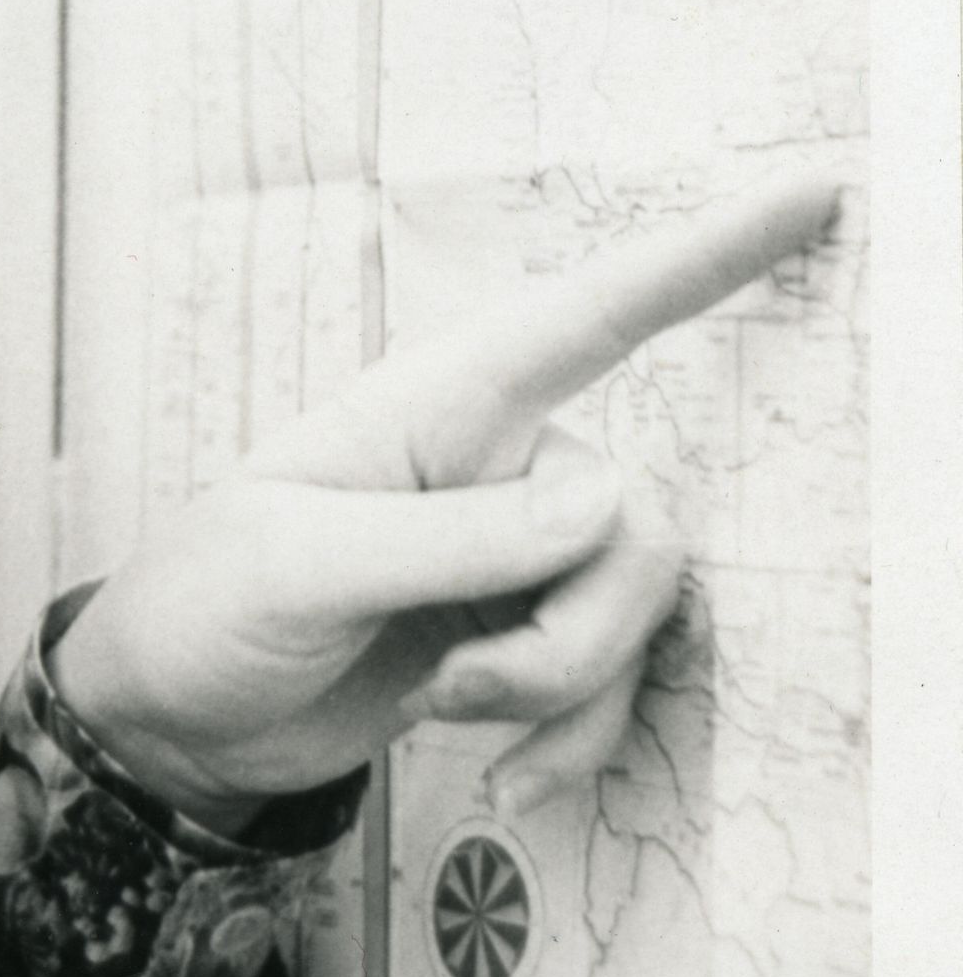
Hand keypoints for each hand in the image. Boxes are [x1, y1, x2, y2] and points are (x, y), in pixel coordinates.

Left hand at [51, 170, 843, 824]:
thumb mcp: (299, 567)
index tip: (808, 195)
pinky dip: (566, 738)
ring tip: (449, 715)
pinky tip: (500, 781)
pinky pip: (604, 681)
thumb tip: (606, 506)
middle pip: (635, 522)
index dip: (701, 257)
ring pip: (632, 607)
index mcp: (436, 408)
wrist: (169, 721)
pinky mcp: (514, 637)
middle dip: (578, 630)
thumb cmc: (203, 610)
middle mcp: (495, 469)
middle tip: (464, 687)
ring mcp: (511, 557)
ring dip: (561, 689)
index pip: (586, 317)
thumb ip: (452, 539)